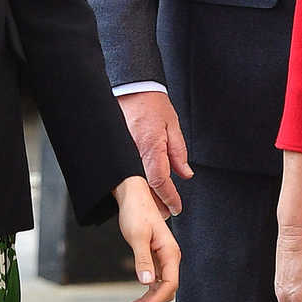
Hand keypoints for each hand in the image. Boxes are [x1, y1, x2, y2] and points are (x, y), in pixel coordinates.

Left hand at [113, 175, 179, 301]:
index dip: (157, 299)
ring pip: (159, 287)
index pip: (170, 284)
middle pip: (166, 289)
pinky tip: (135, 300)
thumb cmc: (136, 212)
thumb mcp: (137, 236)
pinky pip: (154, 280)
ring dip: (147, 300)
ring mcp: (163, 259)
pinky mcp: (154, 258)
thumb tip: (146, 282)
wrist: (133, 196)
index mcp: (170, 252)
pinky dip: (145, 291)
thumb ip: (142, 259)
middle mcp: (170, 257)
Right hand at [117, 90, 192, 214]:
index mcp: (150, 147)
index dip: (169, 198)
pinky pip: (123, 174)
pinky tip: (139, 190)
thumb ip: (178, 153)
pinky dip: (132, 185)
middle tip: (165, 213)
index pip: (161, 181)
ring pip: (132, 185)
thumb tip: (185, 174)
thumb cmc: (150, 103)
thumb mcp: (172, 126)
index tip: (176, 207)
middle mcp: (133, 154)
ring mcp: (121, 155)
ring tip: (153, 206)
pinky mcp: (115, 153)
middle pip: (144, 189)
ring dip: (143, 198)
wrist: (129, 88)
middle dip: (155, 205)